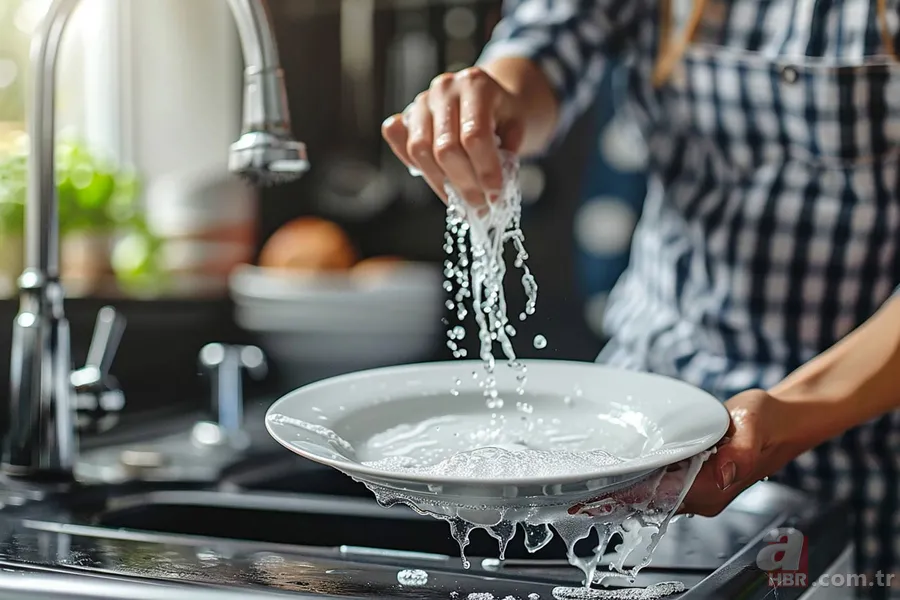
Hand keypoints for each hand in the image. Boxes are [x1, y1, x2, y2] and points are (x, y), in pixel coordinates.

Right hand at [381, 67, 526, 205]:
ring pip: (419, 150)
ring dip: (441, 183)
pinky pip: (401, 145)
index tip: (495, 195)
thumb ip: (508, 153)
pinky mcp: (407, 115)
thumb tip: (492, 189)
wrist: (492, 96)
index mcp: (475, 84)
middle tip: (480, 205)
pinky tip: (440, 180)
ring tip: (462, 200)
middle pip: (445, 148)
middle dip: (464, 185)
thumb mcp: (520, 127)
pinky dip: (418, 167)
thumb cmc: (507, 113)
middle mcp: (444, 88)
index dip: (484, 170)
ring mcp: (422, 101)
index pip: (474, 135)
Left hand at [569, 390, 802, 518]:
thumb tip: (722, 472)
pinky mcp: (694, 478)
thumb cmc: (769, 423)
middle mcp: (703, 496)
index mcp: (713, 489)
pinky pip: (659, 483)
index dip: (626, 495)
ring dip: (622, 487)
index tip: (594, 494)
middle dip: (615, 495)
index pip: (659, 497)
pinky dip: (637, 477)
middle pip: (649, 499)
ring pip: (651, 493)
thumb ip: (741, 451)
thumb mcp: (754, 427)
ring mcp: (698, 489)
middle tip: (577, 488)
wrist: (782, 422)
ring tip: (586, 481)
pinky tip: (615, 470)